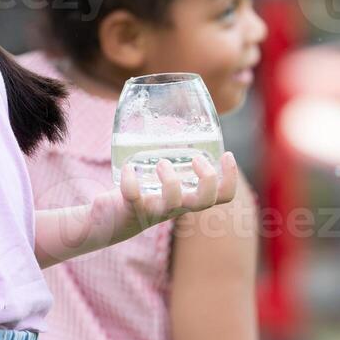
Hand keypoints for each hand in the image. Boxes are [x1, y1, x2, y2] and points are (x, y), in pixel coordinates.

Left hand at [87, 152, 239, 248]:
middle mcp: (175, 207)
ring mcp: (154, 210)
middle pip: (206, 202)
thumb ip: (172, 155)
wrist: (109, 222)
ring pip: (174, 202)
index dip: (231, 178)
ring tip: (161, 163)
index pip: (222, 196)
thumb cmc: (140, 193)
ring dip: (171, 179)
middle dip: (208, 178)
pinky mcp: (131, 209)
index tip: (227, 154)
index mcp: (188, 197)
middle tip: (195, 159)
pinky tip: (128, 168)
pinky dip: (130, 180)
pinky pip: (134, 197)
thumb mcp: (161, 177)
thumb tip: (176, 116)